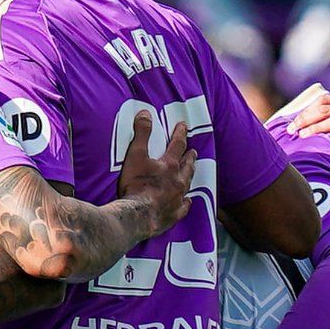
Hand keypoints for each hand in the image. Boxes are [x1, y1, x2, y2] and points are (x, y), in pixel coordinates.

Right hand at [117, 113, 195, 229]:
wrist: (137, 215)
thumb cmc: (135, 185)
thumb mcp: (135, 154)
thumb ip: (141, 133)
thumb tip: (145, 113)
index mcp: (169, 165)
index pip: (177, 145)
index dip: (180, 134)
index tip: (183, 126)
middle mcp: (178, 181)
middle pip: (187, 165)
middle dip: (189, 156)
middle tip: (193, 151)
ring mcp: (177, 198)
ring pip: (188, 184)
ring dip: (190, 175)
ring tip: (192, 171)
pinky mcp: (174, 214)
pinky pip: (184, 207)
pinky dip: (186, 203)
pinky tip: (188, 201)